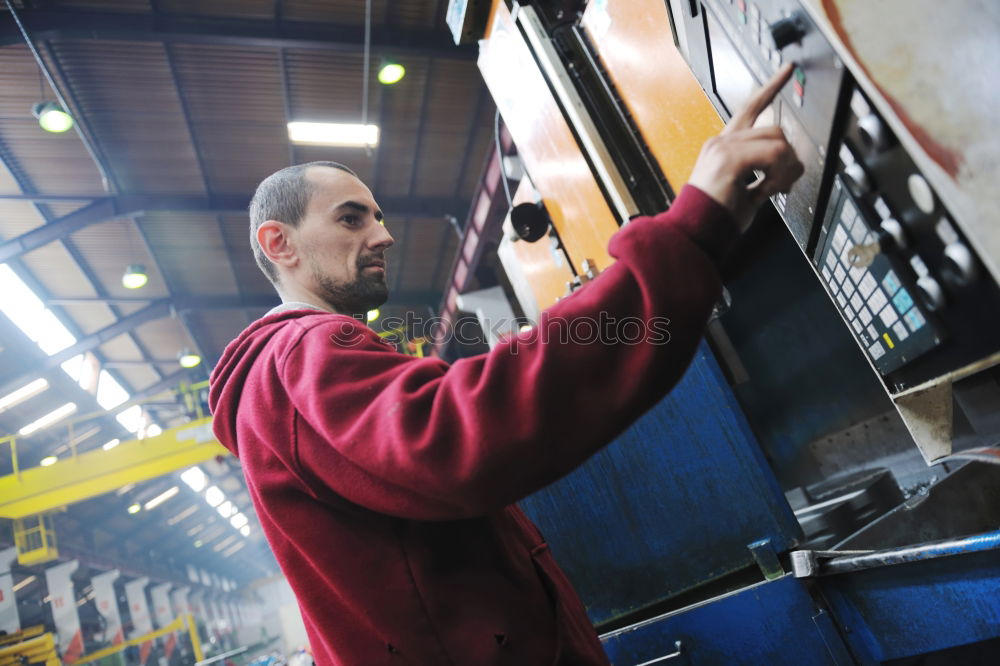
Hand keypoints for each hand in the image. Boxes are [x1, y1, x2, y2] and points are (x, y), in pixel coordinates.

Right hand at [688, 63, 804, 231]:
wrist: (695, 232)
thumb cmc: (717, 217)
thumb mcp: (746, 189)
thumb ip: (764, 173)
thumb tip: (790, 168)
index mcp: (722, 146)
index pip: (750, 108)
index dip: (771, 87)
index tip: (788, 69)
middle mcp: (721, 142)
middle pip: (775, 129)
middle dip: (789, 159)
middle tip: (784, 184)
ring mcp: (723, 148)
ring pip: (778, 143)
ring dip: (785, 170)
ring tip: (773, 191)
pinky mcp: (728, 159)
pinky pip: (773, 157)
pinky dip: (778, 177)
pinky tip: (765, 192)